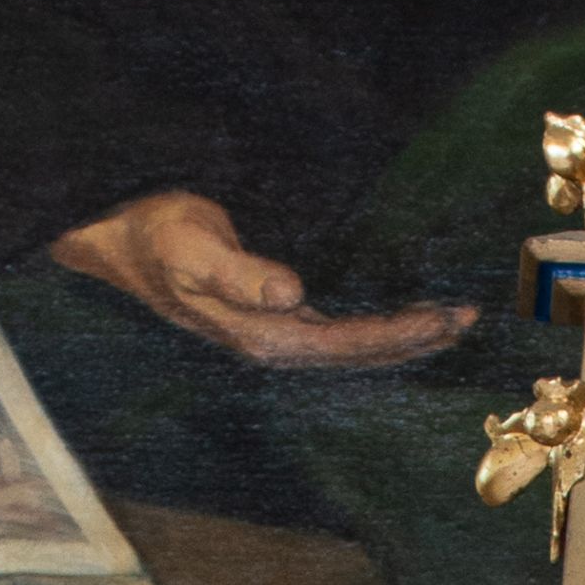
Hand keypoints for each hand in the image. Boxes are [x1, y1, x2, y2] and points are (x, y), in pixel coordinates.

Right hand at [50, 191, 475, 366]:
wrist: (116, 235)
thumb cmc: (152, 233)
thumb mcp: (190, 247)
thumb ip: (241, 273)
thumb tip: (294, 295)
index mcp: (264, 337)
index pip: (349, 341)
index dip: (400, 331)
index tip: (444, 315)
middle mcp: (276, 343)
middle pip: (362, 351)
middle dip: (416, 337)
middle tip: (468, 315)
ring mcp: (274, 333)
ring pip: (355, 344)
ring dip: (403, 335)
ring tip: (449, 320)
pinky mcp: (272, 315)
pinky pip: (339, 329)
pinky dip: (376, 324)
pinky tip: (400, 315)